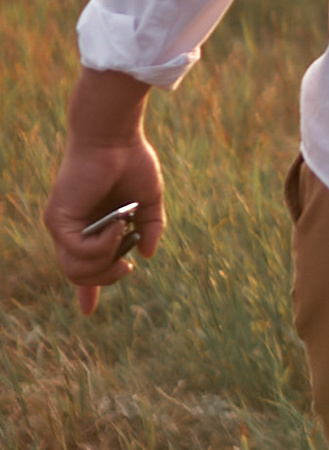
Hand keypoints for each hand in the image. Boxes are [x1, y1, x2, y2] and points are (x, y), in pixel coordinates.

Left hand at [43, 72, 166, 312]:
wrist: (116, 137)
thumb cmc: (132, 162)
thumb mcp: (149, 203)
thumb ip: (150, 230)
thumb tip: (146, 254)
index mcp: (93, 227)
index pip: (83, 266)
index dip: (87, 290)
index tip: (87, 312)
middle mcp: (74, 229)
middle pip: (79, 275)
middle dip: (106, 278)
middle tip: (127, 264)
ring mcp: (63, 225)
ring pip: (75, 270)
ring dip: (105, 261)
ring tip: (122, 237)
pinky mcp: (58, 219)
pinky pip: (78, 251)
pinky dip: (102, 244)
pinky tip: (116, 225)